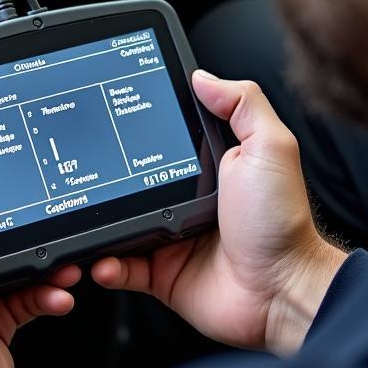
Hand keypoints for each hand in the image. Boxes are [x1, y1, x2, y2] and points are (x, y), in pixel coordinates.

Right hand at [92, 72, 346, 354]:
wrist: (282, 291)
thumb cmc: (281, 223)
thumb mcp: (270, 147)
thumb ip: (242, 104)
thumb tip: (203, 76)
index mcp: (209, 164)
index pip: (163, 136)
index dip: (137, 126)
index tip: (111, 117)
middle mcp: (185, 198)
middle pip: (131, 179)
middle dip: (107, 176)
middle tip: (91, 172)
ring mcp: (170, 236)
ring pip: (118, 224)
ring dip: (98, 224)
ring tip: (86, 219)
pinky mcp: (161, 273)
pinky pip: (121, 267)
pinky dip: (106, 264)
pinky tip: (104, 259)